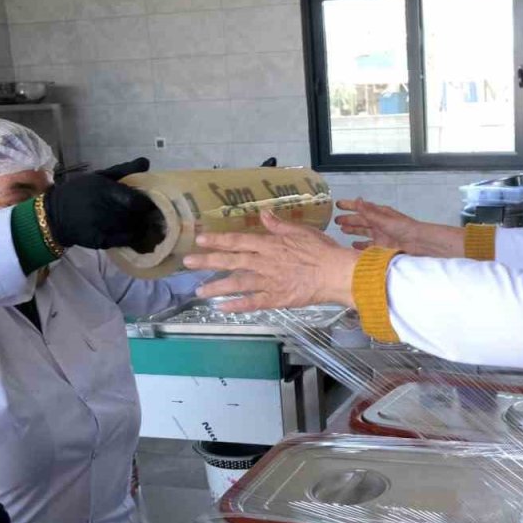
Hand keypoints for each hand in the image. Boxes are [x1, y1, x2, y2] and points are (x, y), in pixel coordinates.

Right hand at [44, 158, 164, 252]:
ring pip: (133, 228)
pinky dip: (133, 237)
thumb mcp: (100, 176)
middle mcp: (104, 209)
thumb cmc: (79, 191)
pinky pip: (125, 241)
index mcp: (105, 190)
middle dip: (146, 215)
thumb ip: (124, 170)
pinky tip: (134, 232)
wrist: (54, 215)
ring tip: (144, 222)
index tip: (151, 202)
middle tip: (152, 214)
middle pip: (136, 216)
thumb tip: (146, 161)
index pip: (135, 201)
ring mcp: (102, 227)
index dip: (146, 203)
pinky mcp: (100, 241)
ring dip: (141, 226)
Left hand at [183, 209, 359, 310]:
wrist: (336, 274)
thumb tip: (263, 214)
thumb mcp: (301, 232)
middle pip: (231, 261)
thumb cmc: (322, 251)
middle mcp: (264, 263)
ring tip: (198, 290)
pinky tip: (221, 308)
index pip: (238, 240)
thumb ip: (279, 225)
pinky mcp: (276, 299)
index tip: (200, 239)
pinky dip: (236, 306)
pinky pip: (252, 303)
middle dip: (208, 261)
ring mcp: (268, 282)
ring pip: (237, 283)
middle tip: (187, 262)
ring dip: (216, 286)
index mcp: (270, 245)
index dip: (218, 240)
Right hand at [335, 199, 453, 255]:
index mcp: (379, 213)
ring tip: (342, 230)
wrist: (417, 242)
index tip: (338, 204)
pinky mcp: (382, 246)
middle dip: (348, 219)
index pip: (361, 208)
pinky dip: (360, 245)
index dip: (349, 206)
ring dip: (353, 230)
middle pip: (360, 220)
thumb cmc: (403, 228)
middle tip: (336, 220)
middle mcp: (379, 223)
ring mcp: (380, 234)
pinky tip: (353, 245)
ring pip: (363, 232)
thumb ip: (368, 211)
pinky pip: (368, 245)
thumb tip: (357, 199)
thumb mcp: (383, 218)